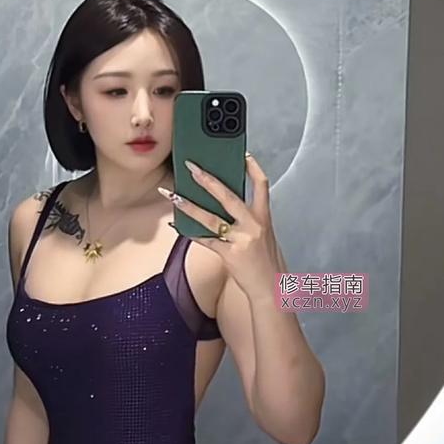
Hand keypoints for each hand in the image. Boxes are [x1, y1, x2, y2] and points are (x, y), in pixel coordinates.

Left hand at [159, 152, 279, 298]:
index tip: (243, 154)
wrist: (271, 289)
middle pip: (228, 197)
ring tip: (172, 195)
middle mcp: (253, 226)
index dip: (253, 168)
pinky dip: (189, 232)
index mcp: (263, 218)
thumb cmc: (268, 262)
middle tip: (192, 168)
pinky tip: (175, 224)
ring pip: (210, 219)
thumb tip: (227, 207)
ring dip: (189, 206)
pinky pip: (205, 240)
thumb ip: (249, 220)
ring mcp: (240, 240)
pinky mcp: (229, 255)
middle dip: (208, 181)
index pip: (262, 185)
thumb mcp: (265, 235)